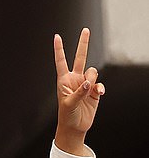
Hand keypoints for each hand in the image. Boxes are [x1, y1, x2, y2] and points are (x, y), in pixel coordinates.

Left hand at [54, 27, 103, 154]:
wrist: (75, 128)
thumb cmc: (67, 116)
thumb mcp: (69, 104)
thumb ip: (79, 92)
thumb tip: (89, 82)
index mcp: (64, 80)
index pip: (61, 62)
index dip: (59, 49)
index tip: (56, 37)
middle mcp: (75, 79)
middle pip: (80, 58)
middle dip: (83, 44)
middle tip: (86, 30)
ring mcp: (85, 84)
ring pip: (93, 71)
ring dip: (93, 79)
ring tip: (90, 90)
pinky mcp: (94, 91)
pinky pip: (100, 83)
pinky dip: (100, 87)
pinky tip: (99, 93)